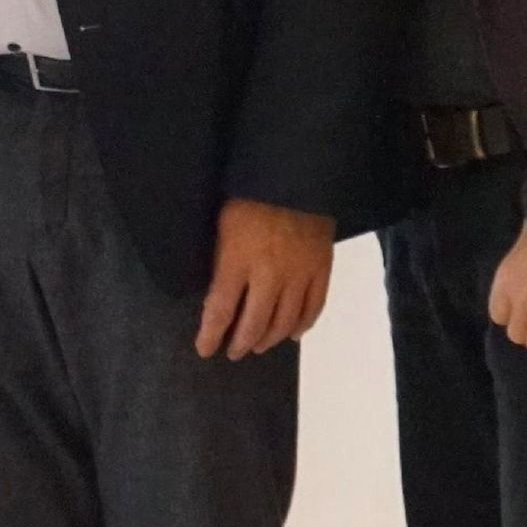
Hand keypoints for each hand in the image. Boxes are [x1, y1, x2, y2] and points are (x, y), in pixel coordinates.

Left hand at [194, 198, 334, 359]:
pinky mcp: (321, 268)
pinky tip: (293, 333)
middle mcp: (269, 274)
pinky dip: (303, 325)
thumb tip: (214, 290)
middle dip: (241, 343)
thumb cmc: (248, 194)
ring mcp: (299, 274)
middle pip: (254, 323)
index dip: (211, 335)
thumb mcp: (222, 223)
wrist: (294, 173)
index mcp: (237, 260)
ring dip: (269, 338)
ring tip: (259, 346)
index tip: (204, 349)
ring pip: (284, 321)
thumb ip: (221, 259)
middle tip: (233, 352)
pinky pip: (314, 307)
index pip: (220, 310)